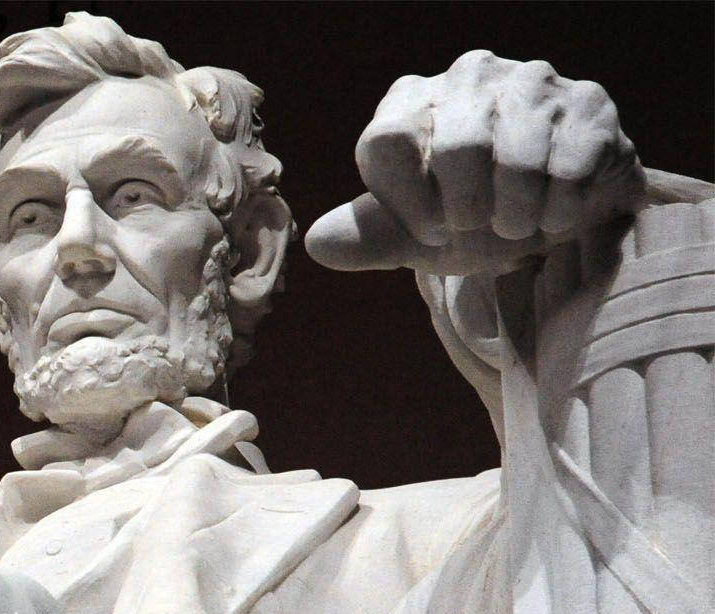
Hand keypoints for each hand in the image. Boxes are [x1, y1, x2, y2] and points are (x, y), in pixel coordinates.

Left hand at [306, 51, 643, 276]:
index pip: (387, 142)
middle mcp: (468, 77)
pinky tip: (556, 214)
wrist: (548, 215)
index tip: (430, 231)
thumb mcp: (411, 236)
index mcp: (410, 102)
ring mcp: (531, 82)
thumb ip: (366, 237)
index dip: (407, 201)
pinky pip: (570, 165)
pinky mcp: (587, 101)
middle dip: (468, 210)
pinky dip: (559, 209)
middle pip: (458, 147)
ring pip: (519, 158)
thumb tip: (318, 244)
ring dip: (516, 215)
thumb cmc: (468, 218)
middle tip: (478, 227)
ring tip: (516, 224)